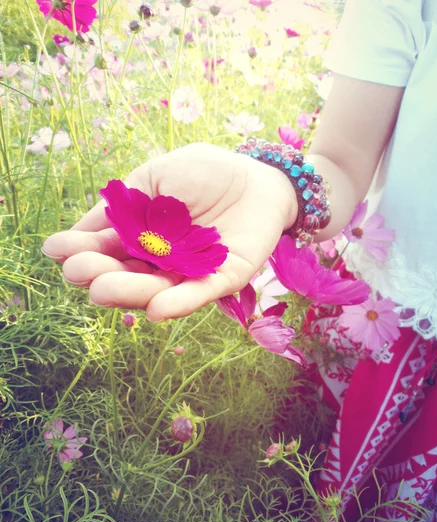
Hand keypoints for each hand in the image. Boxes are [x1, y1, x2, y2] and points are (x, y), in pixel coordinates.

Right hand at [42, 143, 297, 320]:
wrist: (257, 175)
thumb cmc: (204, 173)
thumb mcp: (154, 177)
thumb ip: (122, 203)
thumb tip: (78, 231)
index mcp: (140, 237)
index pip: (105, 249)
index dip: (80, 251)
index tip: (54, 250)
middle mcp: (159, 260)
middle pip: (126, 274)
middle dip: (99, 275)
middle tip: (76, 273)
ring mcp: (189, 273)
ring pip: (156, 289)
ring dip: (130, 292)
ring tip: (101, 291)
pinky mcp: (222, 279)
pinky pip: (199, 294)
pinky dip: (179, 303)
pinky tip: (156, 309)